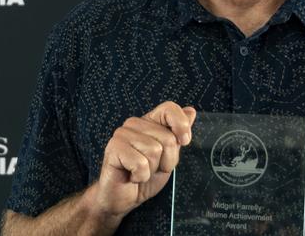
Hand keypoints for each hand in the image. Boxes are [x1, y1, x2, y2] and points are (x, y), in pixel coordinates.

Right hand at [90, 101, 196, 220]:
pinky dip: (141, 176)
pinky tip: (132, 176)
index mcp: (149, 121)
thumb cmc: (144, 176)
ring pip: (154, 150)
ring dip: (152, 169)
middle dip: (166, 160)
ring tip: (140, 172)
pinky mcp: (113, 148)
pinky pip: (140, 163)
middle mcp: (134, 124)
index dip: (181, 124)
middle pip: (167, 138)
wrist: (122, 197)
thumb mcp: (168, 155)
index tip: (184, 141)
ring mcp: (122, 134)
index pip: (169, 108)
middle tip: (152, 167)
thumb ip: (178, 134)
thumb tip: (191, 111)